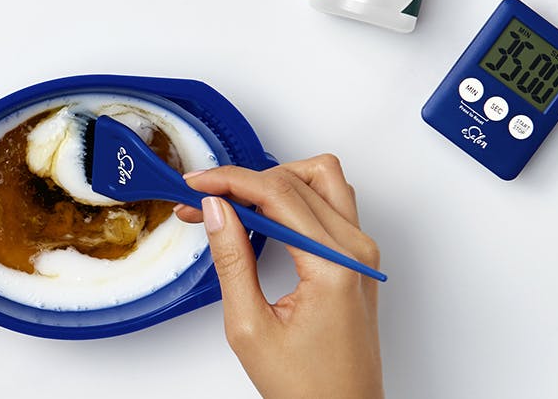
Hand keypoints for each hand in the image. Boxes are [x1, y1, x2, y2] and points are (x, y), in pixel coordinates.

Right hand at [174, 155, 382, 398]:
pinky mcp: (358, 257)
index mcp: (333, 267)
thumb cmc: (306, 386)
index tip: (195, 184)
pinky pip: (329, 203)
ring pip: (321, 179)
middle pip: (298, 179)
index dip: (230, 181)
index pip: (278, 194)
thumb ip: (232, 260)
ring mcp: (361, 252)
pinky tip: (262, 216)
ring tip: (235, 203)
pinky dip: (293, 197)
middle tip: (204, 200)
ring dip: (275, 181)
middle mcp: (356, 250)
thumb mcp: (250, 327)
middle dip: (244, 181)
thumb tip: (216, 210)